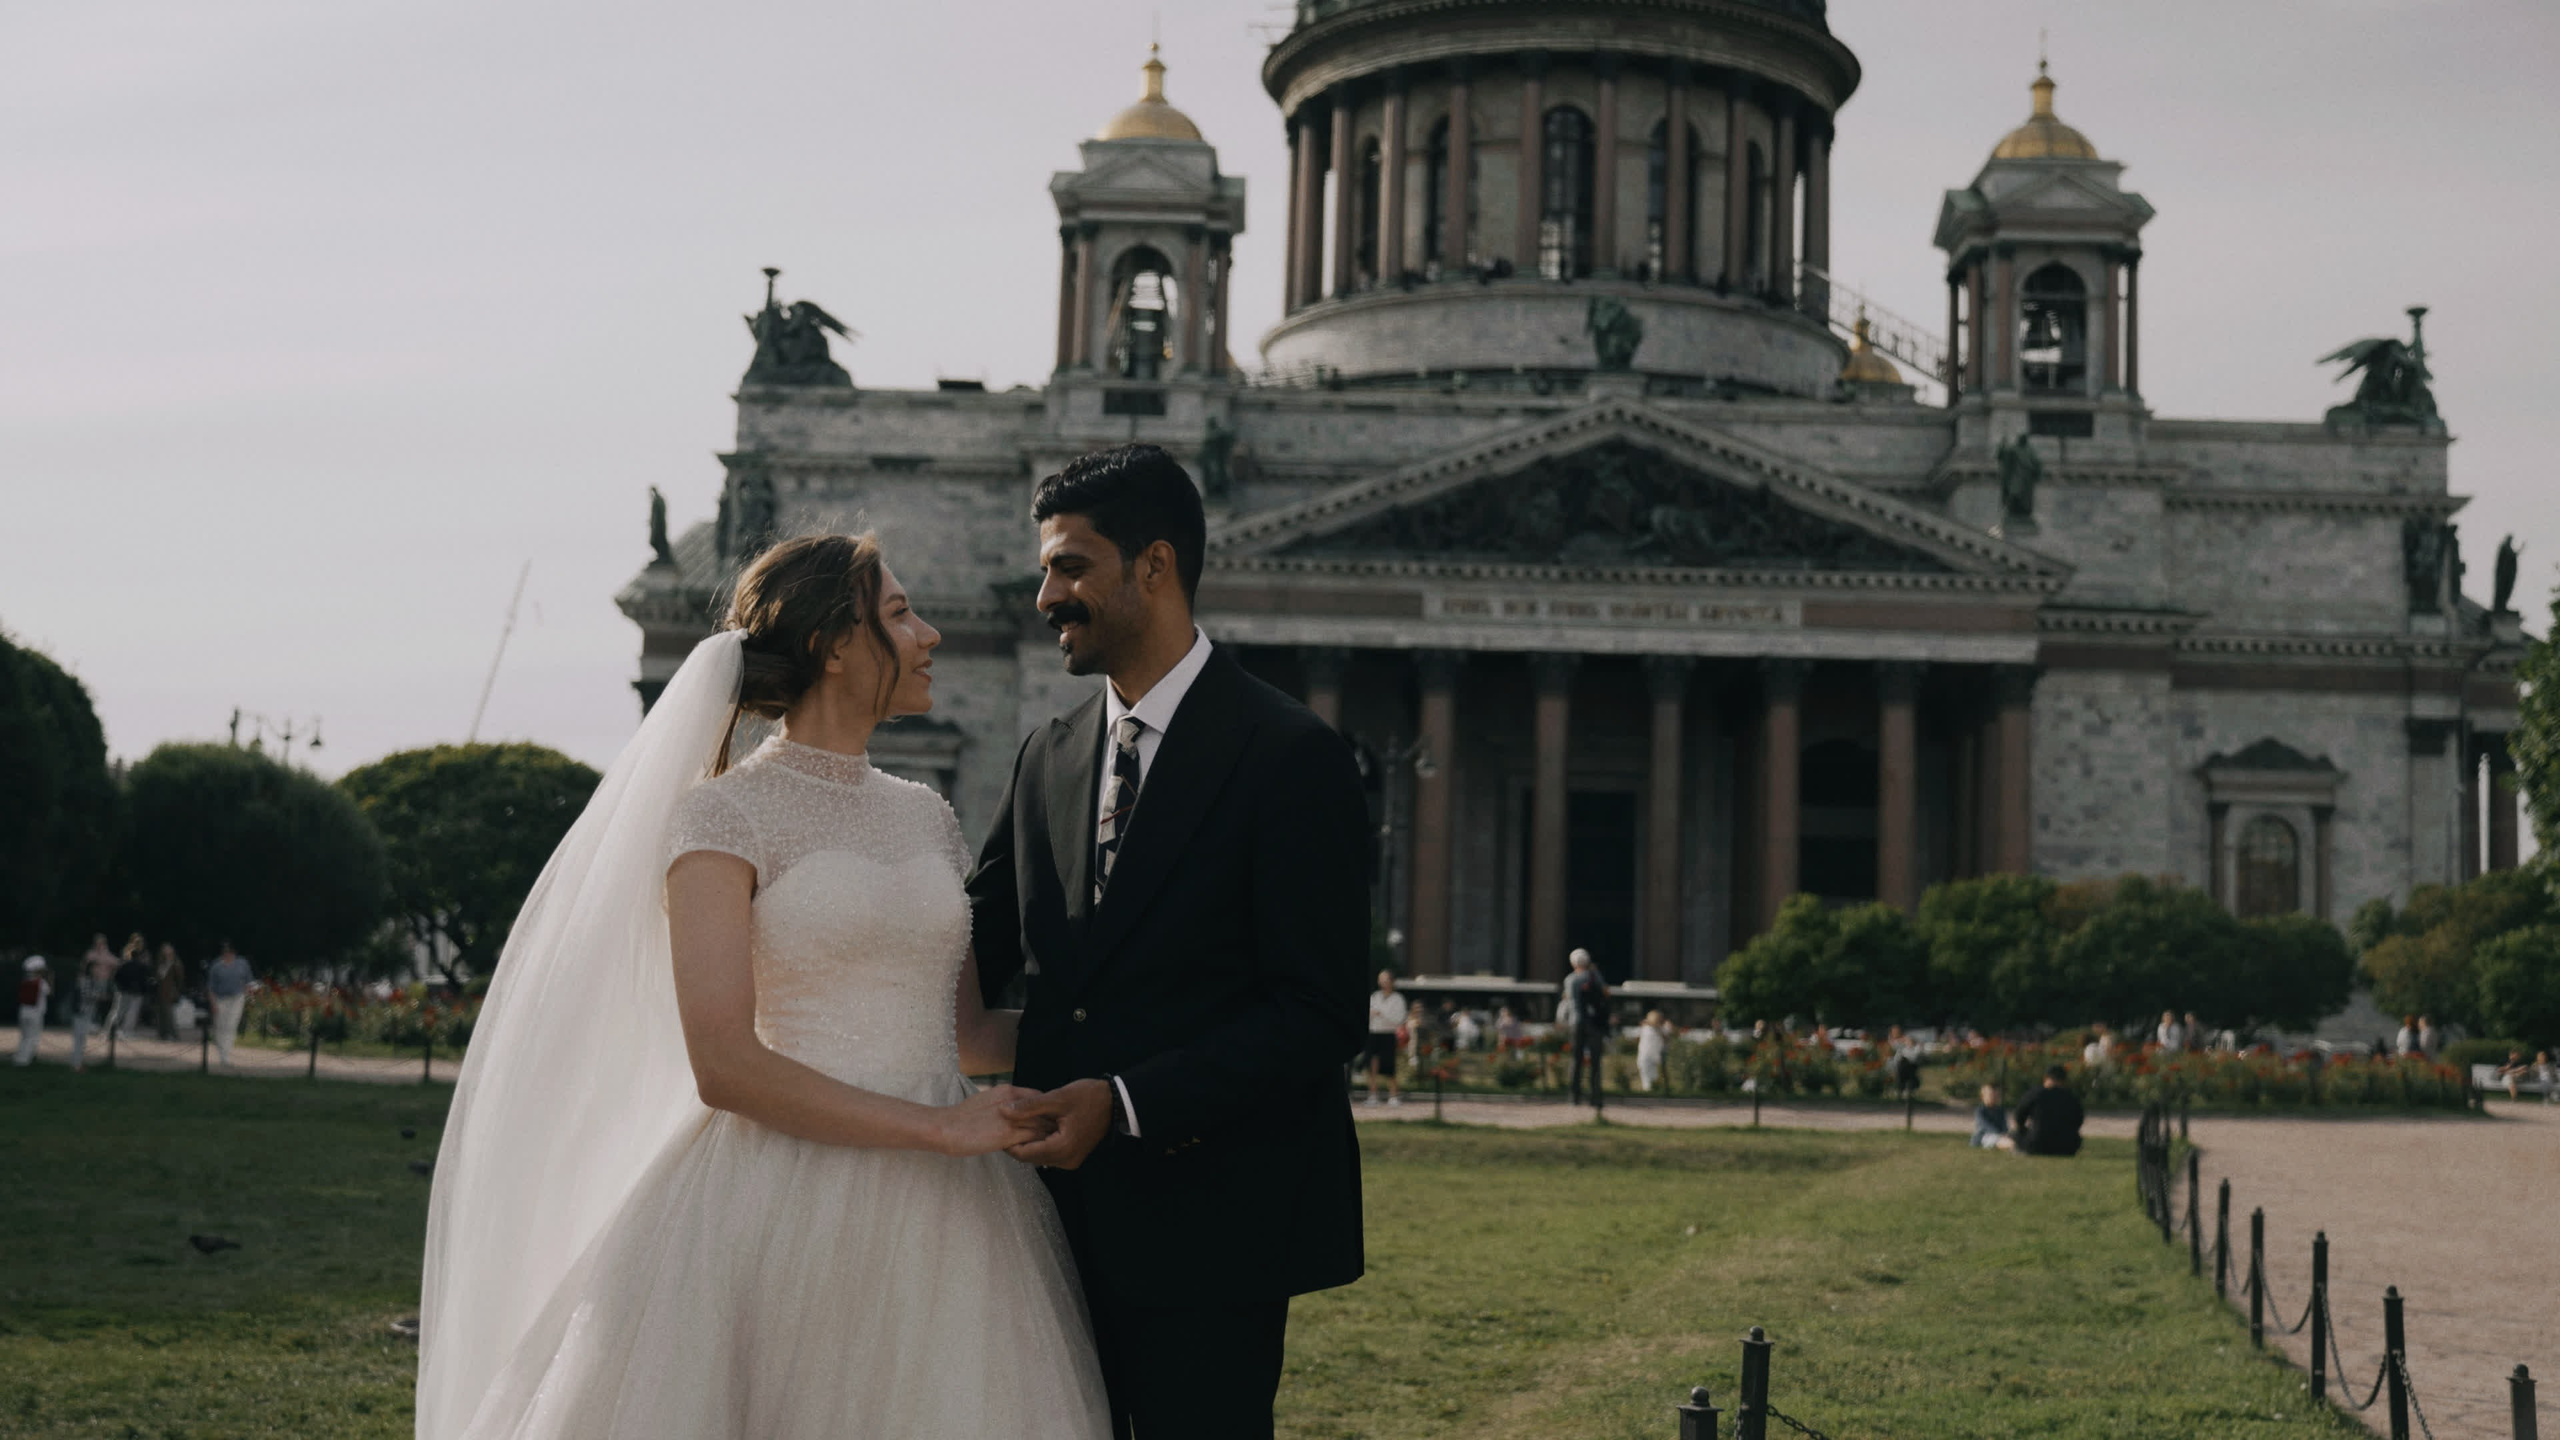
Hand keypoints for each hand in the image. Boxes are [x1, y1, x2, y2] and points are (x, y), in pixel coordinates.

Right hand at [937, 1085, 1056, 1157]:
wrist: (946, 1127)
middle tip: (1055, 1136)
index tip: (1047, 1121)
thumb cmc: (962, 1117)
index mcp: (1008, 1091)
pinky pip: (1034, 1141)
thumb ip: (1004, 1105)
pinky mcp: (1009, 1135)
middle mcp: (1014, 1101)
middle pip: (1046, 1111)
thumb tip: (1012, 1111)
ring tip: (1051, 1147)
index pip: (1039, 1097)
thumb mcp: (986, 1100)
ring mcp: (1013, 1118)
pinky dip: (1039, 1147)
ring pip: (1043, 1126)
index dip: (1045, 1111)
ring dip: (1049, 1137)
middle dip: (1052, 1123)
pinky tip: (1040, 1154)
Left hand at [1001, 1078, 1114, 1169]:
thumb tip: (1003, 1111)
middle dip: (1018, 1142)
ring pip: (1039, 1156)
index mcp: (1061, 1148)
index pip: (1025, 1154)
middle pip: (1031, 1157)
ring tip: (1019, 1124)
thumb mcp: (1056, 1098)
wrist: (1115, 1102)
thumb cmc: (1087, 1097)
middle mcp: (1066, 1160)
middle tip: (1006, 1125)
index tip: (997, 1129)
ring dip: (1029, 1142)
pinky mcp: (1073, 1155)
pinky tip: (1036, 1127)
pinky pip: (1050, 1153)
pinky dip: (1041, 1142)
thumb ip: (1029, 1107)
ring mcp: (1071, 1160)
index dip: (1008, 1143)